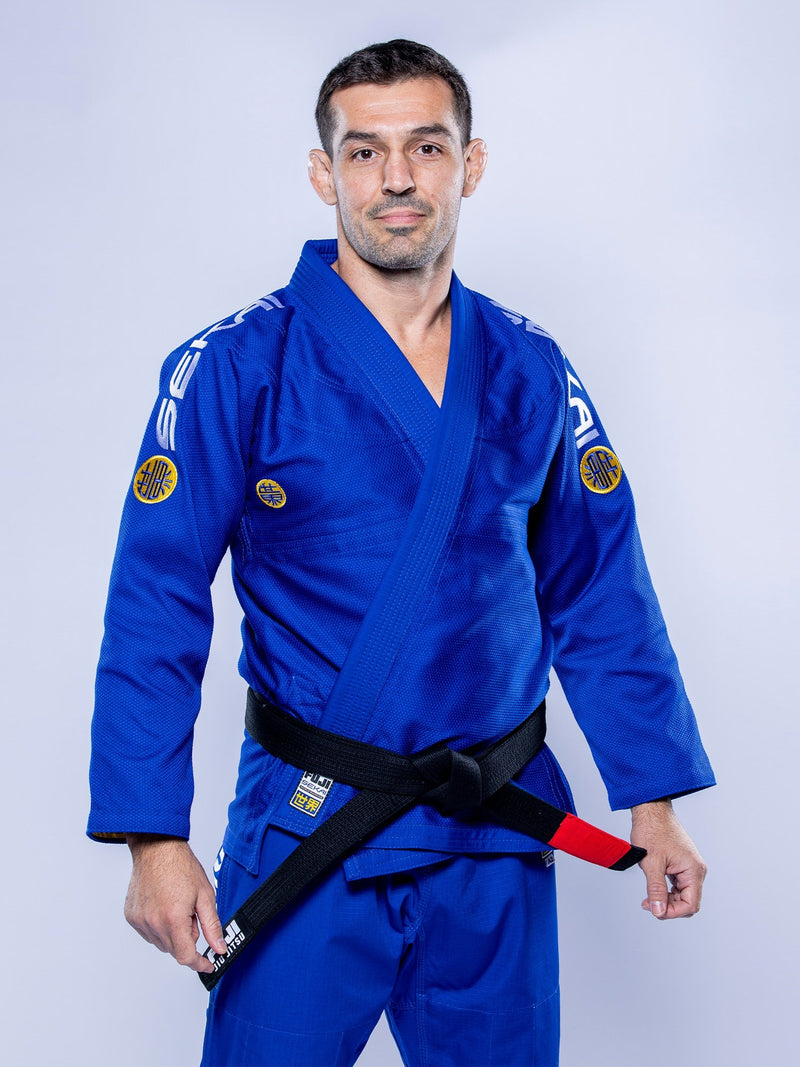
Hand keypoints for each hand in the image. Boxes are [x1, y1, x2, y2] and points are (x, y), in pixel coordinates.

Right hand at [124, 835, 227, 971]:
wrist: (157, 848)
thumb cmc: (181, 867)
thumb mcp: (205, 896)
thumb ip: (212, 926)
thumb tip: (219, 948)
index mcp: (173, 919)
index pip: (186, 956)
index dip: (199, 963)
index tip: (207, 964)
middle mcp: (153, 923)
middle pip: (174, 949)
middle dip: (188, 938)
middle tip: (192, 914)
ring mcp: (140, 921)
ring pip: (161, 942)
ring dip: (173, 933)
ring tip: (177, 906)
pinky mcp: (131, 917)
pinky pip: (149, 933)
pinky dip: (159, 926)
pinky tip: (164, 906)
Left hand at [630, 801, 706, 919]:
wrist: (651, 810)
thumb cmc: (652, 830)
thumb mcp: (651, 863)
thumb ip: (656, 890)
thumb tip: (658, 911)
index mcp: (694, 870)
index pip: (690, 904)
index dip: (673, 911)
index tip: (655, 910)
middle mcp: (696, 870)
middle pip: (688, 901)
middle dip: (669, 906)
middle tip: (648, 903)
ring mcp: (690, 866)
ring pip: (683, 894)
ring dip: (667, 899)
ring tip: (648, 896)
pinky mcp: (682, 864)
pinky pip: (679, 884)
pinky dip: (667, 890)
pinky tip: (654, 887)